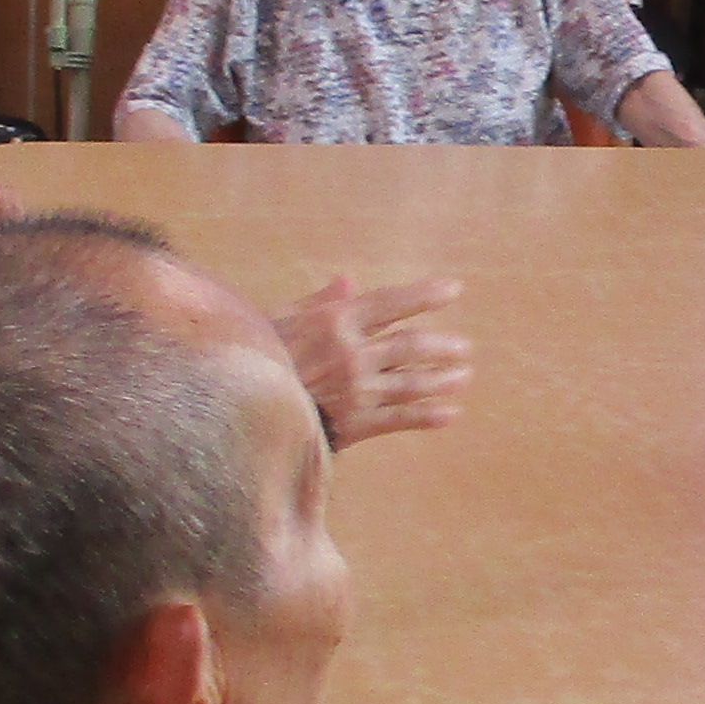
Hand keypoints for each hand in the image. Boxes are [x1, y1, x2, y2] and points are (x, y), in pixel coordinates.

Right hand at [276, 270, 471, 446]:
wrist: (240, 411)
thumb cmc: (257, 359)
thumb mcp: (279, 321)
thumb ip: (318, 302)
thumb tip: (347, 279)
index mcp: (334, 322)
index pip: (390, 303)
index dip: (424, 295)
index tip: (454, 289)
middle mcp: (351, 354)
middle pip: (411, 346)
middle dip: (443, 345)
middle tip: (464, 347)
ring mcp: (356, 390)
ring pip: (412, 382)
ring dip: (443, 380)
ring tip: (464, 377)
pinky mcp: (355, 424)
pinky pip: (400, 419)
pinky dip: (427, 416)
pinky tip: (450, 414)